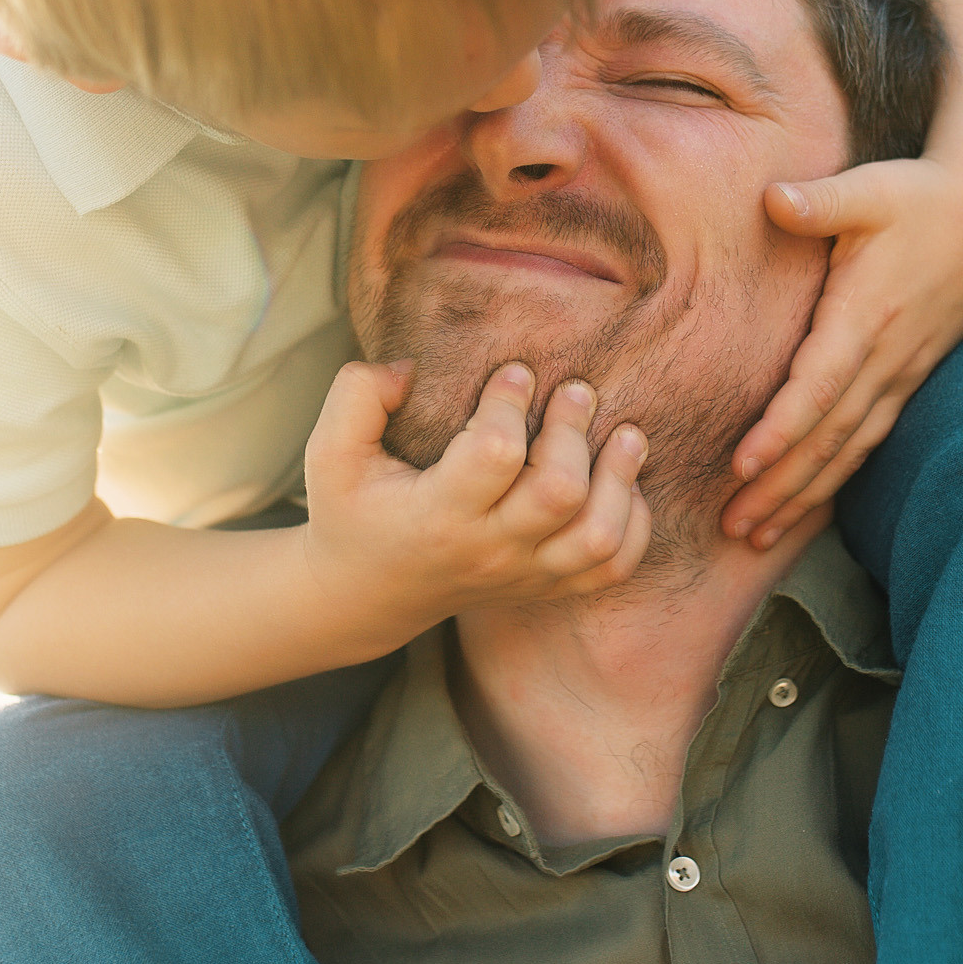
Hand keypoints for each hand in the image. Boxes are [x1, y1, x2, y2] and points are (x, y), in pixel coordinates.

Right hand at [301, 360, 652, 632]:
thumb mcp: (329, 452)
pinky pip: (612, 568)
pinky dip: (633, 523)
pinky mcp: (544, 587)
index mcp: (437, 516)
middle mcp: (488, 551)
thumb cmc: (350, 511)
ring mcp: (523, 576)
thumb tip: (408, 368)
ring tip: (626, 432)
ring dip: (621, 479)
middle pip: (560, 493)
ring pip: (598, 536)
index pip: (495, 455)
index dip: (510, 403)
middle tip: (576, 390)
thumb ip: (357, 396)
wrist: (363, 595)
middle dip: (575, 432)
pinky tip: (624, 481)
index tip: (515, 370)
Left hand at [722, 153, 962, 547]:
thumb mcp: (871, 189)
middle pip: (828, 436)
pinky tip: (806, 508)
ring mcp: (901, 374)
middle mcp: (886, 356)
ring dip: (805, 497)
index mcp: (866, 314)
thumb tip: (771, 199)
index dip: (780, 429)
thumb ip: (820, 201)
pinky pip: (869, 441)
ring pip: (850, 449)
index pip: (818, 385)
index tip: (741, 466)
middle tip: (732, 529)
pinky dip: (836, 479)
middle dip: (781, 487)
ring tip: (757, 537)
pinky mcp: (907, 379)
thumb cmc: (921, 197)